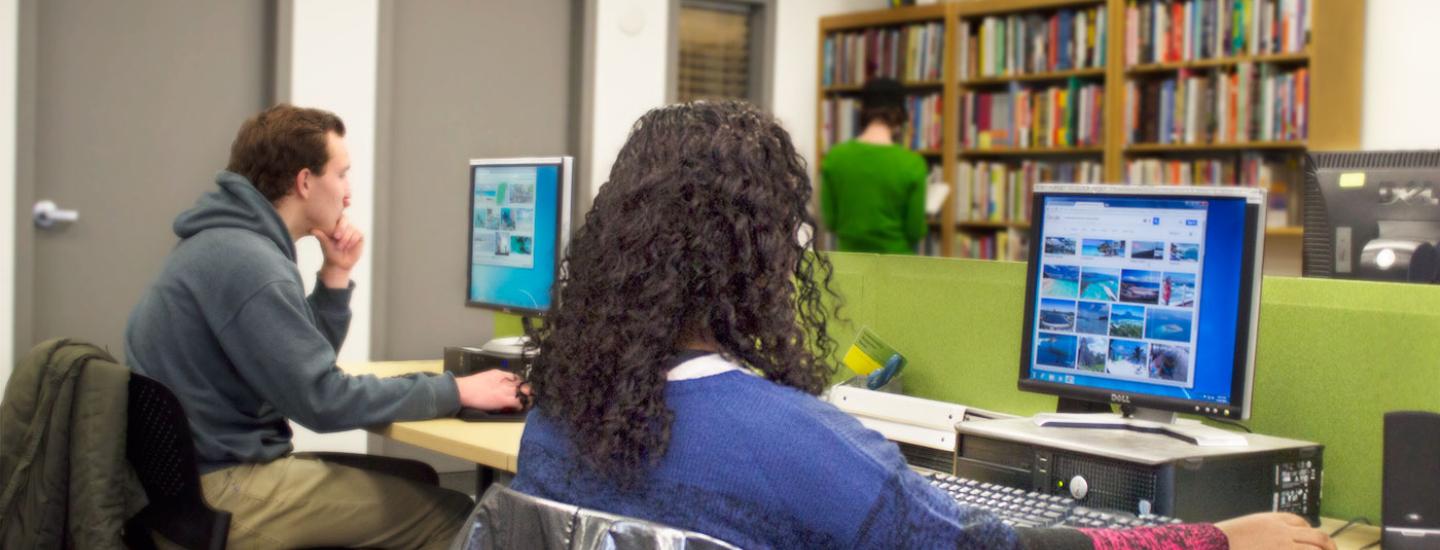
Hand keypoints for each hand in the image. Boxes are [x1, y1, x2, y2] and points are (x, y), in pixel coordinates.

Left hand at [313, 216, 363, 287]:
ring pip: (351, 229)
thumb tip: (313, 230)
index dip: (337, 225)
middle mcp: (344, 225)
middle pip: (346, 221)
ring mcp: (353, 230)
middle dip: (342, 230)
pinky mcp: (359, 236)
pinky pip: (358, 234)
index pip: (338, 217)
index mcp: (335, 224)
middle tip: (337, 238)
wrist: (339, 263)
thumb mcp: (325, 244)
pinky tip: (348, 246)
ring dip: (346, 238)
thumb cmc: (330, 252)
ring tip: (341, 247)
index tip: (334, 236)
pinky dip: (352, 240)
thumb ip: (321, 237)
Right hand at [455, 369, 530, 410]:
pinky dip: (520, 405)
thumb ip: (496, 378)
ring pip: (522, 393)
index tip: (523, 388)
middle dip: (526, 390)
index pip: (516, 377)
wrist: (463, 390)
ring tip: (527, 402)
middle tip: (528, 395)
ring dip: (525, 397)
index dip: (521, 383)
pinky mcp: (503, 399)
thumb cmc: (470, 386)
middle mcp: (504, 380)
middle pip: (522, 384)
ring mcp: (504, 390)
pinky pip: (517, 402)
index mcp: (499, 373)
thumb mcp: (486, 376)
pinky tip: (520, 407)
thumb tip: (503, 382)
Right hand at [1216, 513, 1334, 549]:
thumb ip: (1264, 529)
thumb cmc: (1225, 538)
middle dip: (1329, 545)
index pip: (1302, 522)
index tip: (1313, 541)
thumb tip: (1276, 537)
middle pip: (1317, 536)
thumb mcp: (1247, 526)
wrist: (1215, 543)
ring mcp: (1283, 547)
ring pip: (1316, 549)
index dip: (1310, 532)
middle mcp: (1283, 532)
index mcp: (1273, 520)